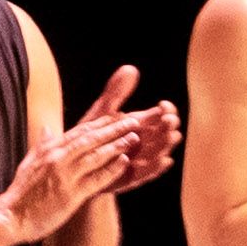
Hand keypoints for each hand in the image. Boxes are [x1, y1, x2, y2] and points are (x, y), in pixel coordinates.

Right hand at [0, 93, 155, 240]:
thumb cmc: (21, 193)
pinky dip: (111, 170)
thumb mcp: (29, 164)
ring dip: (117, 145)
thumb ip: (41, 146)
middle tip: (134, 121)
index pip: (79, 131)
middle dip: (114, 129)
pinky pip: (96, 179)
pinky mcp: (71, 194)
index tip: (117, 115)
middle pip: (91, 139)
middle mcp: (58, 159)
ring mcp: (65, 176)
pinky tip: (125, 162)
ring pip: (96, 156)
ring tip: (134, 138)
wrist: (11, 217)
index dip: (100, 123)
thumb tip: (47, 129)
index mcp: (49, 150)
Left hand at [74, 63, 183, 194]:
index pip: (160, 117)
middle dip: (168, 127)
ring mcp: (138, 160)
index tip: (164, 105)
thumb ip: (116, 93)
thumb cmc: (90, 136)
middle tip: (170, 120)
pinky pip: (146, 174)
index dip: (166, 111)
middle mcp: (143, 143)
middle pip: (162, 135)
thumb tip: (131, 68)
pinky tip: (165, 161)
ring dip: (166, 145)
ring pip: (158, 153)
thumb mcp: (102, 113)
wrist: (74, 165)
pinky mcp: (130, 177)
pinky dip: (157, 168)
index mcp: (140, 126)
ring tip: (172, 136)